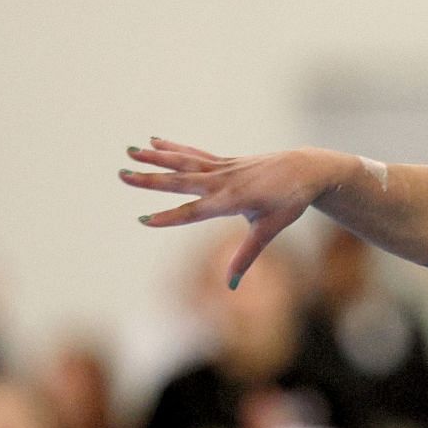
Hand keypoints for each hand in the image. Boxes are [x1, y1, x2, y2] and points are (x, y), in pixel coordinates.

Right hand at [120, 139, 343, 286]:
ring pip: (184, 162)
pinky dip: (174, 148)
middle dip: (151, 180)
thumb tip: (232, 286)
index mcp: (233, 200)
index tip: (144, 220)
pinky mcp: (226, 161)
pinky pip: (195, 155)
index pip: (195, 212)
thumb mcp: (269, 230)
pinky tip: (153, 141)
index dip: (169, 217)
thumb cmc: (289, 203)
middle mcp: (224, 181)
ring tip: (130, 151)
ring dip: (156, 158)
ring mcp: (224, 168)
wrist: (305, 170)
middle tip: (123, 175)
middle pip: (181, 182)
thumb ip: (247, 256)